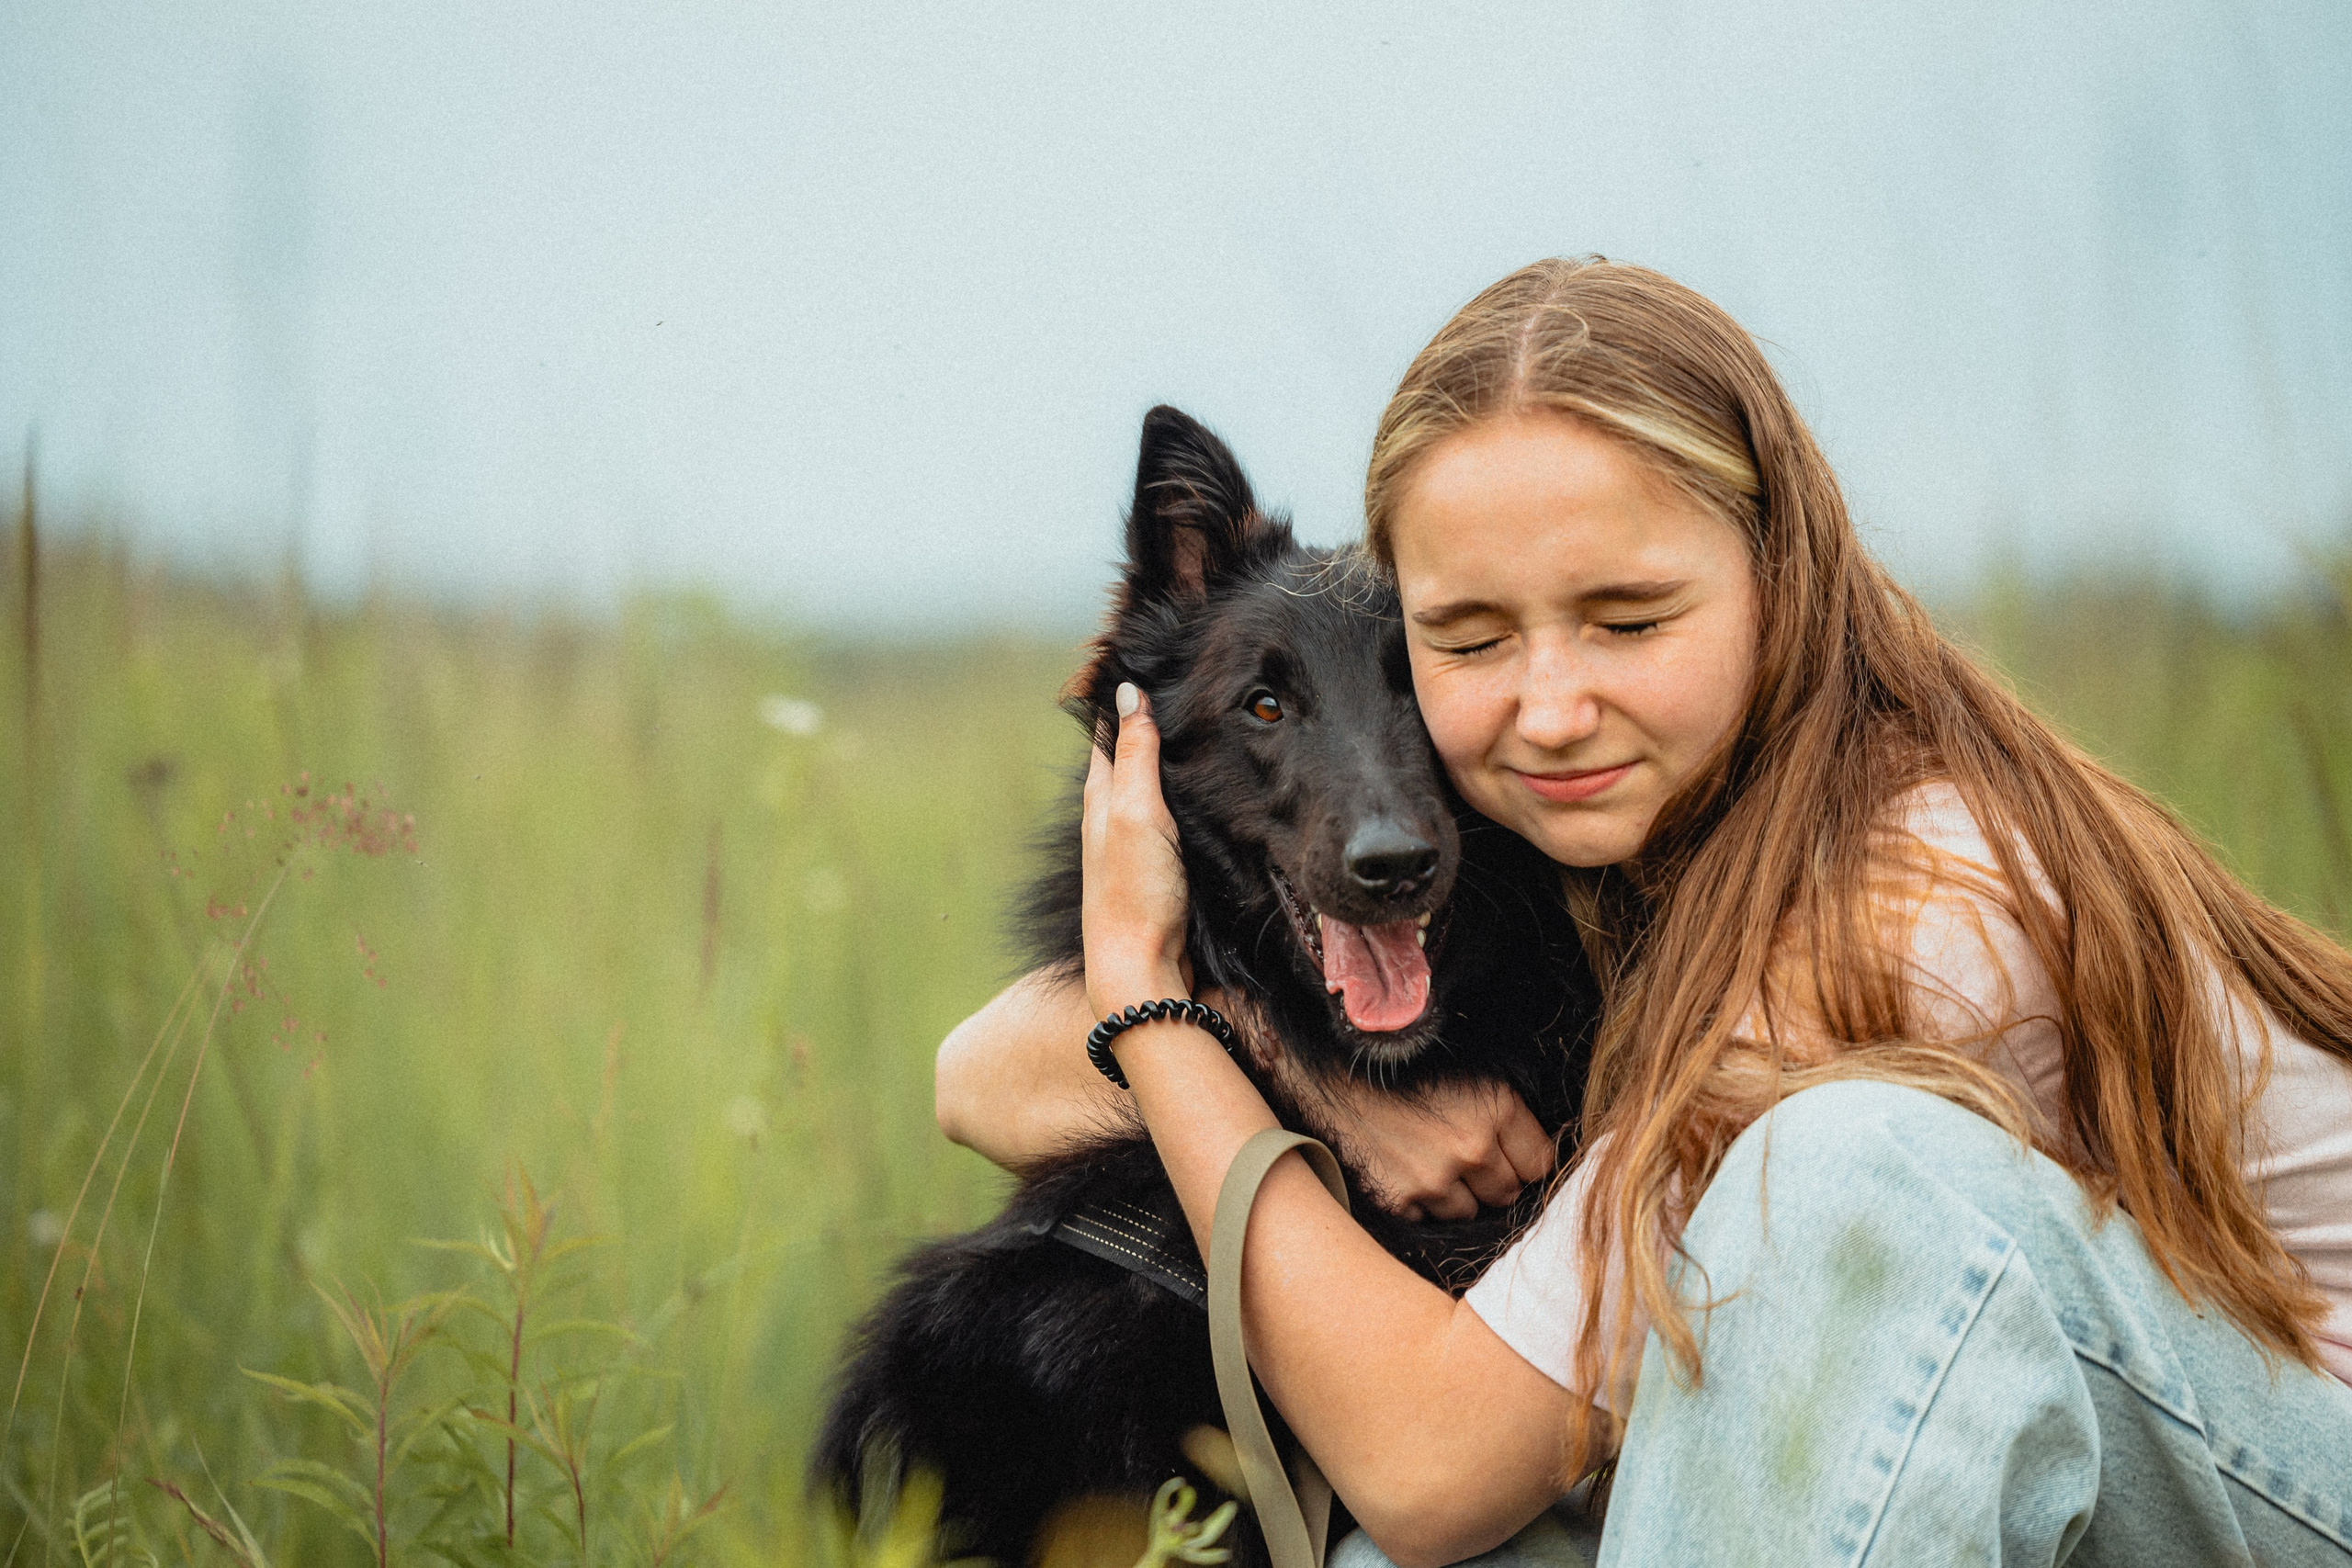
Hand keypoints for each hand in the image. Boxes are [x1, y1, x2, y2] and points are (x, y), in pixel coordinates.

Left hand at [1080, 683, 1190, 1020]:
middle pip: (1125, 763)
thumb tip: (1127, 693)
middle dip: (1143, 729)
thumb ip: (1134, 755)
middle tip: (1175, 690)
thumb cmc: (1135, 892)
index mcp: (1101, 801)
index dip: (1121, 703)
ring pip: (1146, 794)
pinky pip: (1166, 823)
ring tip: (1193, 732)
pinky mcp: (1157, 875)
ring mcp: (1134, 851)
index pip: (1106, 737)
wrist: (1143, 971)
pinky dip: (1180, 801)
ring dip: (1164, 766)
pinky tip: (1202, 799)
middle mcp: (1111, 823)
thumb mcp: (1136, 814)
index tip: (1141, 667)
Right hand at [1320, 1078, 1556, 1221]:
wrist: (1332, 1069)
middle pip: (1508, 1193)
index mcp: (1495, 1108)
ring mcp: (1433, 1179)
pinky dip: (1421, 1201)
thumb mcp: (1468, 1070)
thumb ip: (1506, 1112)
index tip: (1508, 1152)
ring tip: (1432, 1160)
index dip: (1524, 1158)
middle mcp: (1470, 1148)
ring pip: (1470, 1211)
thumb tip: (1539, 1150)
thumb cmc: (1405, 1067)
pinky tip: (1405, 1168)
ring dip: (1458, 1194)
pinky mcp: (1398, 1200)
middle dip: (1493, 1179)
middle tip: (1466, 1157)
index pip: (1540, 1164)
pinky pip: (1429, 1217)